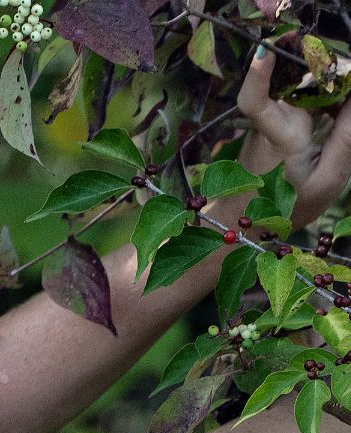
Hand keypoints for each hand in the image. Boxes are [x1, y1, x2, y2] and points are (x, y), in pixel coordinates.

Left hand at [236, 47, 350, 227]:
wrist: (251, 219)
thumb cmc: (287, 207)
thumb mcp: (327, 180)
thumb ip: (347, 138)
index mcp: (277, 140)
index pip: (254, 103)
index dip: (258, 76)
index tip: (266, 52)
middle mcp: (267, 124)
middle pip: (293, 80)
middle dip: (329, 69)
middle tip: (350, 85)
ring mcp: (268, 120)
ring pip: (299, 86)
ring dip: (330, 83)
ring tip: (347, 99)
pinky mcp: (272, 121)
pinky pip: (299, 96)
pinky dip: (322, 96)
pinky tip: (339, 106)